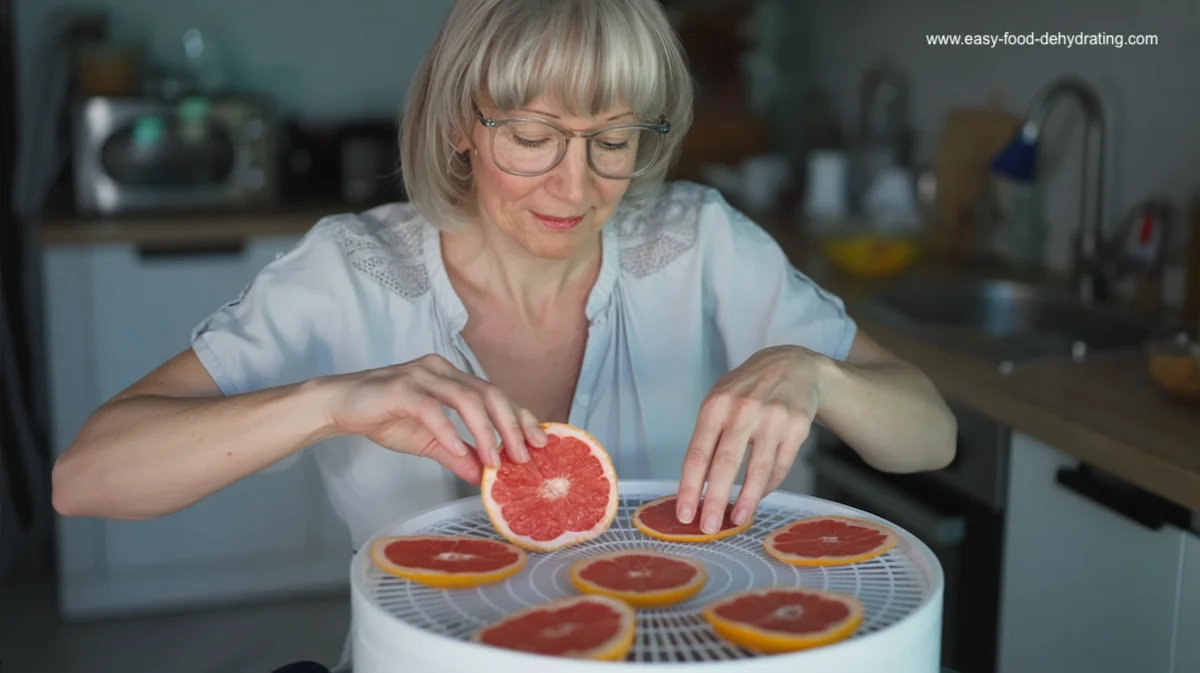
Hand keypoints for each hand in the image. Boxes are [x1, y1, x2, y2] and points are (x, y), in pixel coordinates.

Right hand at [324, 354, 546, 483]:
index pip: (497, 395)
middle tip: (524, 457)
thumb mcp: (428, 441)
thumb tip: (481, 476)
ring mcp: (422, 376)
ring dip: (485, 432)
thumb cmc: (384, 416)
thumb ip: (455, 454)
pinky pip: (432, 409)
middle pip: (489, 393)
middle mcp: (443, 370)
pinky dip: (448, 431)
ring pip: (466, 398)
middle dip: (511, 425)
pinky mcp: (401, 389)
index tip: (541, 443)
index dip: (521, 417)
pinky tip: (457, 451)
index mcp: (453, 378)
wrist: (339, 405)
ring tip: (495, 461)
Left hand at [676, 346, 825, 533]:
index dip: (689, 487)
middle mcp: (743, 410)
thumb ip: (708, 437)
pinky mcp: (797, 427)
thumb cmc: (747, 389)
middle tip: (708, 528)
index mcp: (716, 405)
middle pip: (725, 464)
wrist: (794, 364)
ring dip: (746, 500)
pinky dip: (768, 486)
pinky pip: (780, 466)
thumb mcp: (720, 401)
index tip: (684, 513)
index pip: (697, 454)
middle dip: (714, 500)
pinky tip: (758, 496)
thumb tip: (697, 486)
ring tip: (737, 521)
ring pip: (757, 470)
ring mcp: (772, 418)